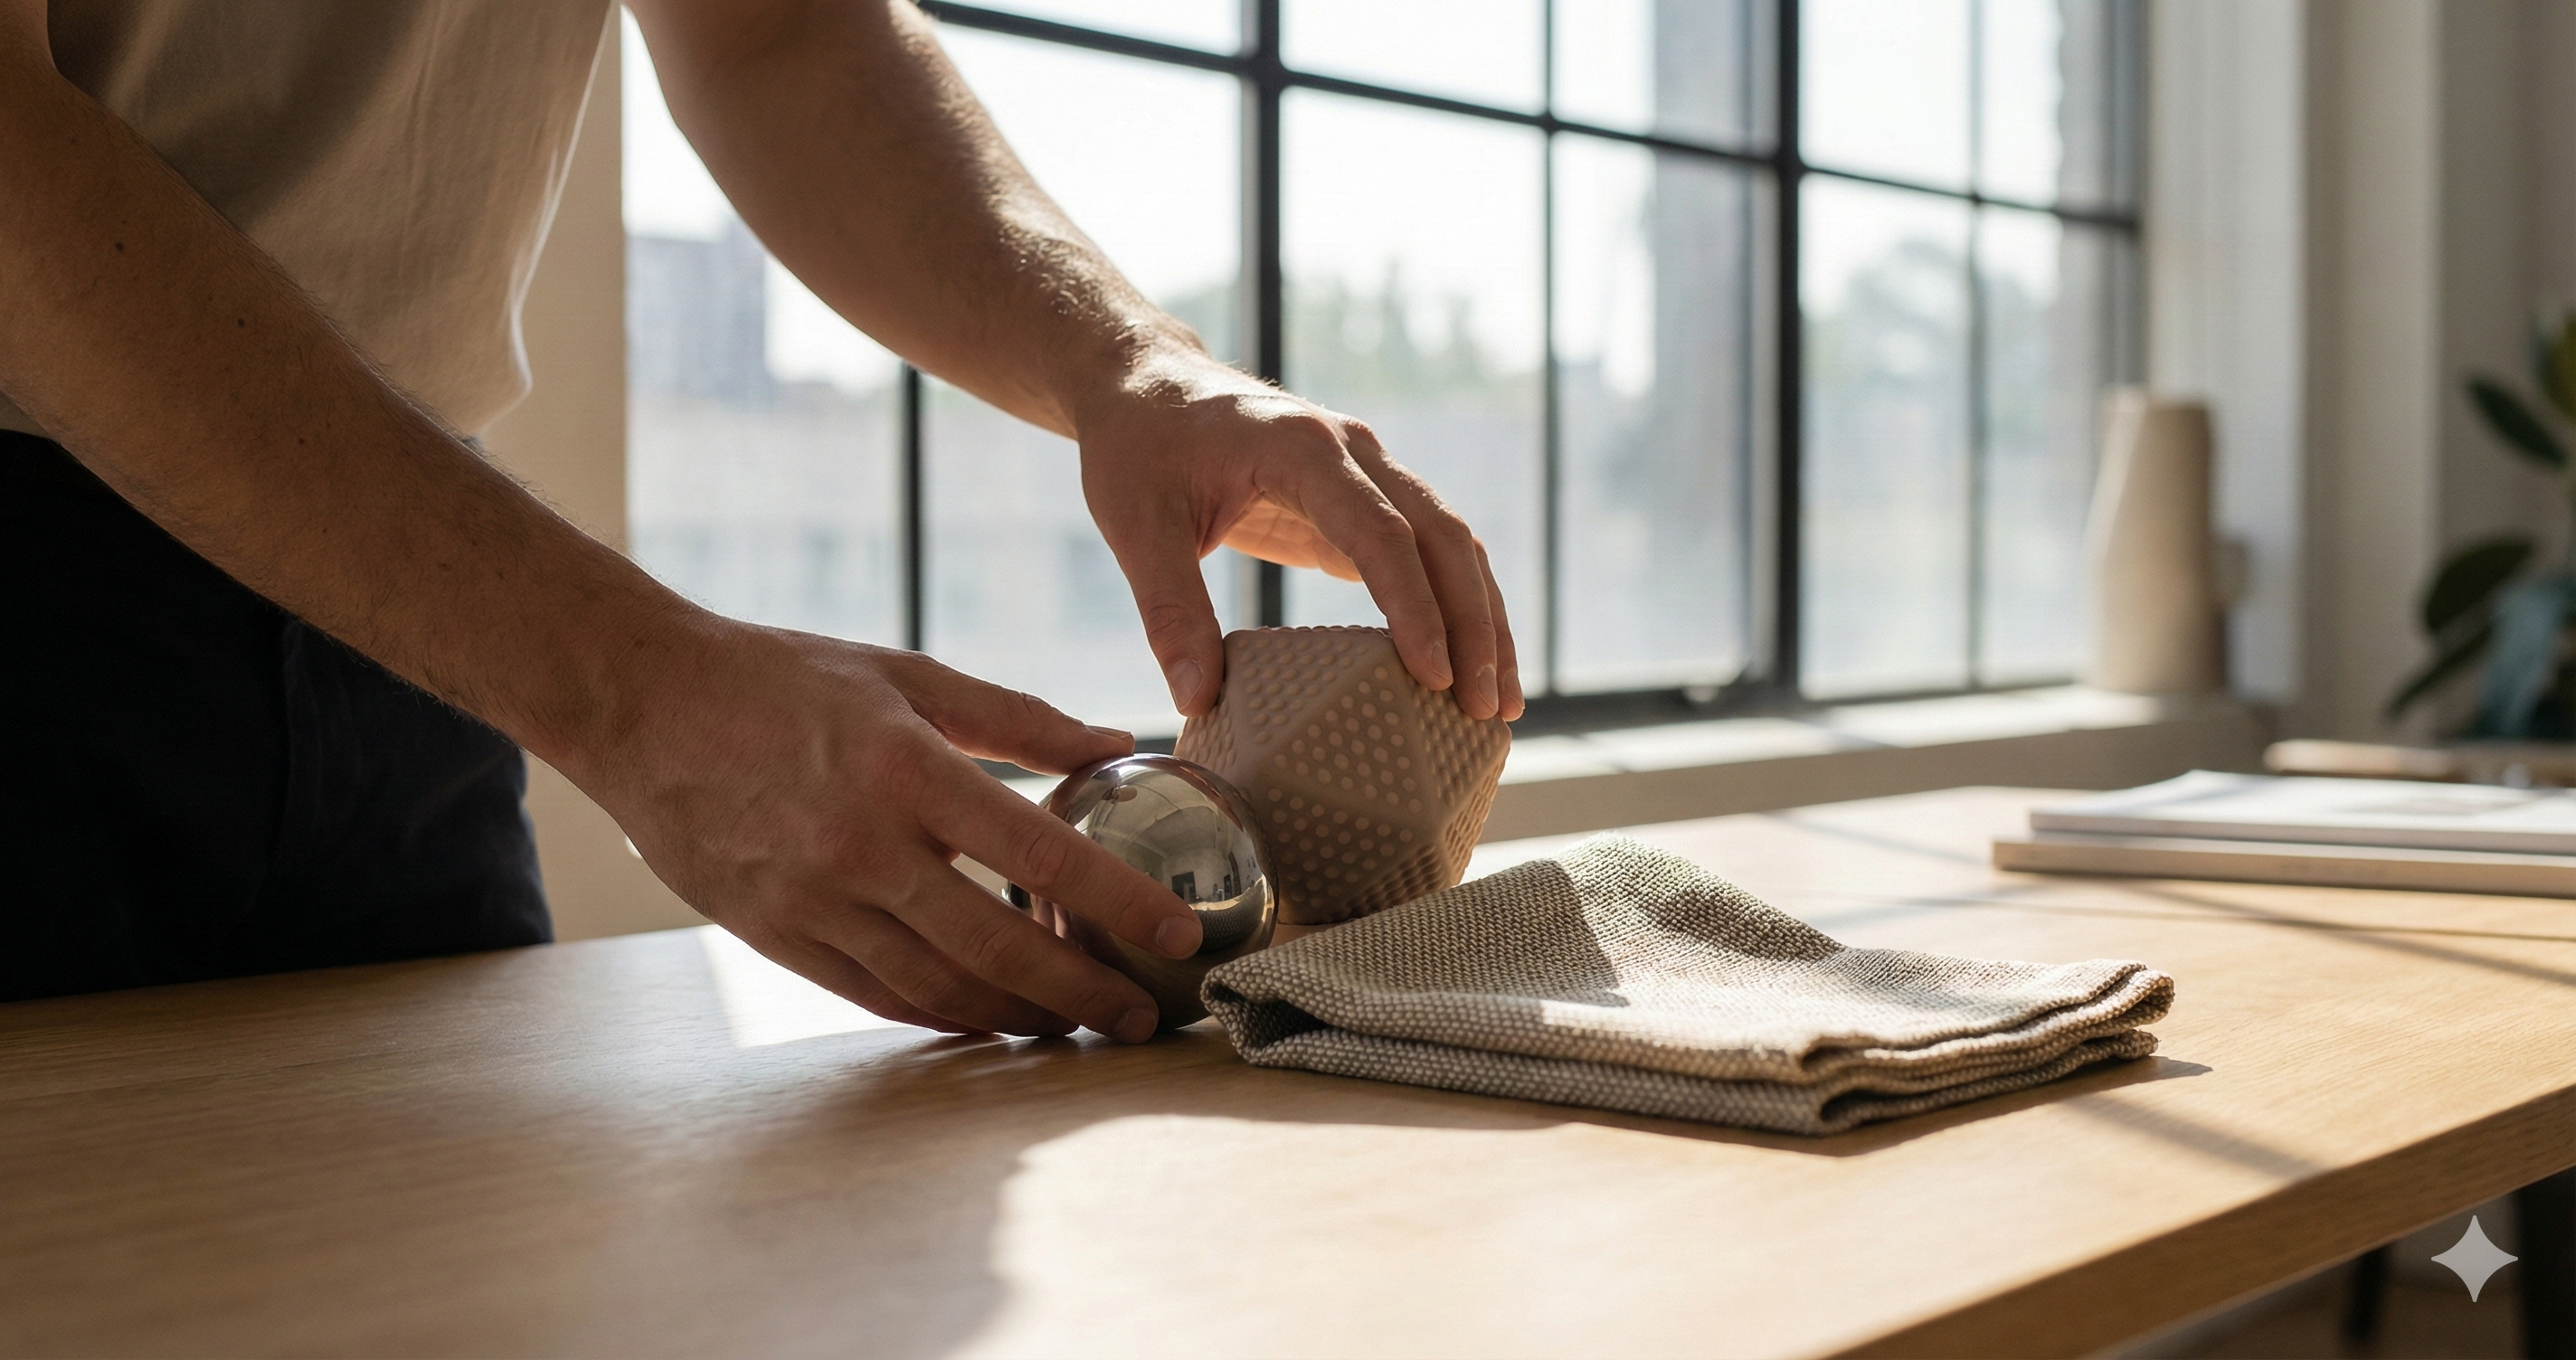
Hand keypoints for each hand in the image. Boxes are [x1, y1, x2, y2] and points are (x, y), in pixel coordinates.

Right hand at [581, 617, 1203, 1040]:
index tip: (1177, 933)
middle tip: (1141, 1016)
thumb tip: (1115, 739)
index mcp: (905, 769)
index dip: (1117, 900)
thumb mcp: (904, 674)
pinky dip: (941, 1014)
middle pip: (996, 945)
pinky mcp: (776, 934)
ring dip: (1017, 1016)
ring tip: (1076, 1026)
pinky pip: (876, 995)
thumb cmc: (781, 678)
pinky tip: (988, 1016)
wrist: (639, 706)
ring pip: (937, 986)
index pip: (1037, 850)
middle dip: (1081, 993)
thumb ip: (1015, 717)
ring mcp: (813, 900)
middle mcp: (861, 847)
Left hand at [1071, 343, 1525, 722]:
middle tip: (1484, 709)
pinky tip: (1464, 668)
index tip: (1432, 676)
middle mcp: (1353, 450)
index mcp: (1301, 447)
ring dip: (1482, 619)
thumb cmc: (1138, 447)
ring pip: (1453, 543)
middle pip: (1442, 536)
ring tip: (1498, 704)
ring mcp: (1369, 470)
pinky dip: (1454, 607)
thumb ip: (1170, 611)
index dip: (1412, 605)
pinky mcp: (1364, 499)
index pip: (1379, 531)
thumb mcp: (1136, 527)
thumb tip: (1198, 701)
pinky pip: (1428, 552)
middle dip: (1473, 623)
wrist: (1147, 381)